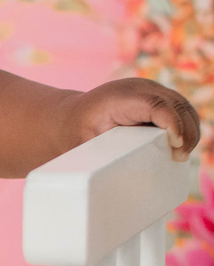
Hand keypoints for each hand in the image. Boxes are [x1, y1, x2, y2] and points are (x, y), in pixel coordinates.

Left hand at [67, 77, 200, 158]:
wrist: (73, 116)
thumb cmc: (76, 134)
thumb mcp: (82, 144)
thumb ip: (98, 155)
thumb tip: (113, 176)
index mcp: (118, 97)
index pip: (154, 104)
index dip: (171, 122)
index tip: (177, 144)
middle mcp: (137, 89)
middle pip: (174, 104)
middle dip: (185, 130)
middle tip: (180, 157)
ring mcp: (149, 90)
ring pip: (181, 105)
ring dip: (190, 129)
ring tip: (182, 154)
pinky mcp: (157, 97)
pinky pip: (179, 108)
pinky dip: (187, 125)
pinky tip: (183, 144)